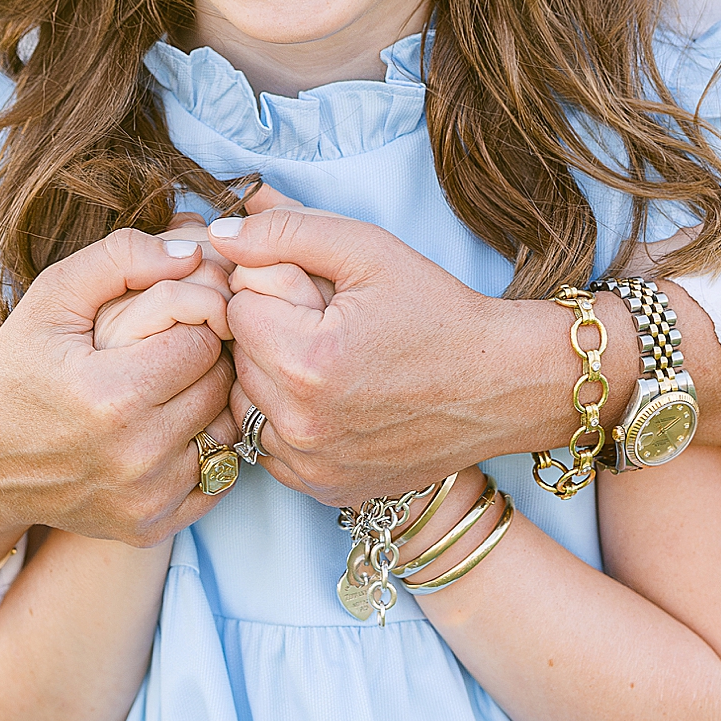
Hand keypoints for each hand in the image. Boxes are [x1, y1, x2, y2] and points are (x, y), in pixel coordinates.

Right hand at [0, 228, 238, 579]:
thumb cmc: (16, 370)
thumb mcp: (51, 298)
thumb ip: (120, 258)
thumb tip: (191, 253)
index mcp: (111, 395)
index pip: (204, 338)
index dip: (193, 318)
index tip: (171, 318)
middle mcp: (134, 455)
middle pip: (221, 384)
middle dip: (205, 357)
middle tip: (174, 347)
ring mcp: (145, 497)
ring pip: (225, 430)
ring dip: (208, 403)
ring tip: (170, 386)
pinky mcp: (150, 526)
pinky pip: (219, 479)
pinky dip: (204, 451)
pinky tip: (169, 429)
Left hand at [207, 200, 535, 505]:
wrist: (501, 385)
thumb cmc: (439, 312)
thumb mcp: (368, 249)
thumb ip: (287, 231)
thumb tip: (219, 235)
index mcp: (309, 362)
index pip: (238, 308)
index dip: (273, 288)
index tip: (317, 293)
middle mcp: (303, 426)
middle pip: (238, 357)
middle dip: (271, 332)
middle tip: (329, 324)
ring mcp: (313, 466)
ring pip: (248, 404)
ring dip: (274, 377)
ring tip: (330, 360)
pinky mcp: (324, 489)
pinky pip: (271, 447)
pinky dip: (288, 420)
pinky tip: (333, 399)